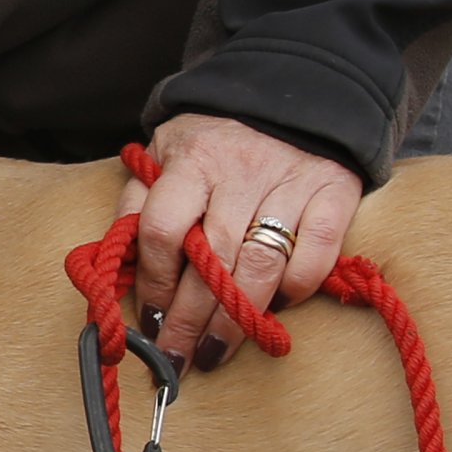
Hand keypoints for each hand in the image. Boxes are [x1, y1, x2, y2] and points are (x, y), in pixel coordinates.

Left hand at [113, 114, 362, 373]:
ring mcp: (291, 182)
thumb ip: (139, 198)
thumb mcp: (165, 151)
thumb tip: (117, 261)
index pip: (163, 228)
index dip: (155, 281)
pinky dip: (296, 290)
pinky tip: (273, 312)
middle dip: (189, 319)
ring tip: (214, 353)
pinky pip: (317, 255)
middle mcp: (241, 170)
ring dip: (236, 320)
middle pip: (212, 259)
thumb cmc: (214, 138)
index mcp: (193, 160)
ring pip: (262, 265)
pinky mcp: (335, 192)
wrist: (292, 92)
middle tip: (175, 359)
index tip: (149, 317)